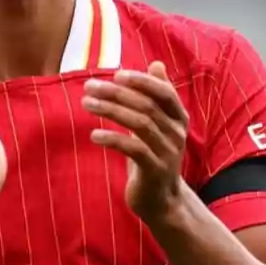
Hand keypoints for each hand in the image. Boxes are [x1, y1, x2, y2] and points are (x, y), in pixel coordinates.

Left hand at [83, 62, 189, 223]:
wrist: (161, 201)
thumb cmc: (154, 156)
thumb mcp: (157, 124)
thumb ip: (156, 96)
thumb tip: (157, 64)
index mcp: (178, 118)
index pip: (164, 92)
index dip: (142, 81)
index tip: (116, 74)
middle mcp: (177, 133)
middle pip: (146, 106)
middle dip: (116, 93)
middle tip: (89, 86)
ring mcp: (168, 153)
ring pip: (140, 124)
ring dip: (110, 111)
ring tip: (87, 104)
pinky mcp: (155, 171)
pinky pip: (134, 149)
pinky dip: (113, 139)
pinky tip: (94, 136)